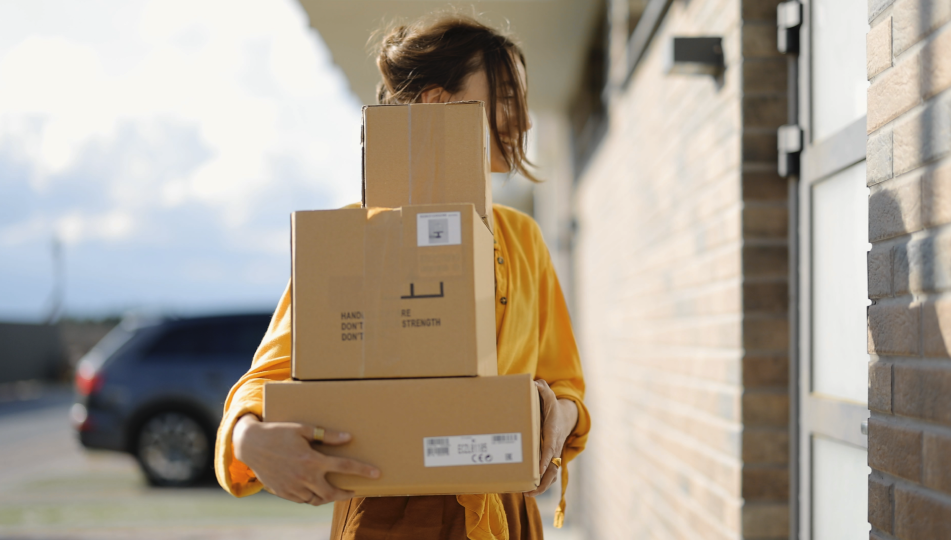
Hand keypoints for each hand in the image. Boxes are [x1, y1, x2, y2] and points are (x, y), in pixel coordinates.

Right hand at [232, 413, 379, 505]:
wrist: (250, 445)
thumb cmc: (278, 432)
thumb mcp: (303, 429)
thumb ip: (327, 435)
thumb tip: (349, 438)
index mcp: (312, 460)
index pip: (344, 467)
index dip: (362, 471)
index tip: (376, 475)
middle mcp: (304, 477)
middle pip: (332, 493)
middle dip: (346, 494)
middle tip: (354, 489)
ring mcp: (293, 487)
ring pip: (317, 500)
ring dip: (329, 497)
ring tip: (336, 491)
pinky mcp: (283, 492)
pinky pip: (303, 500)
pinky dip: (312, 497)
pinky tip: (316, 490)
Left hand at [525, 380, 577, 496]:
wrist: (565, 417)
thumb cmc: (553, 408)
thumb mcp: (549, 397)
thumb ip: (542, 390)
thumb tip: (535, 383)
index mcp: (553, 434)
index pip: (549, 449)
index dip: (543, 460)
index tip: (537, 471)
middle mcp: (554, 447)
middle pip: (551, 468)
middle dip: (542, 482)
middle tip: (529, 491)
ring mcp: (553, 455)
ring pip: (550, 475)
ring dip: (541, 487)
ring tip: (527, 494)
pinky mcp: (550, 460)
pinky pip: (547, 474)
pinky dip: (540, 483)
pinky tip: (526, 490)